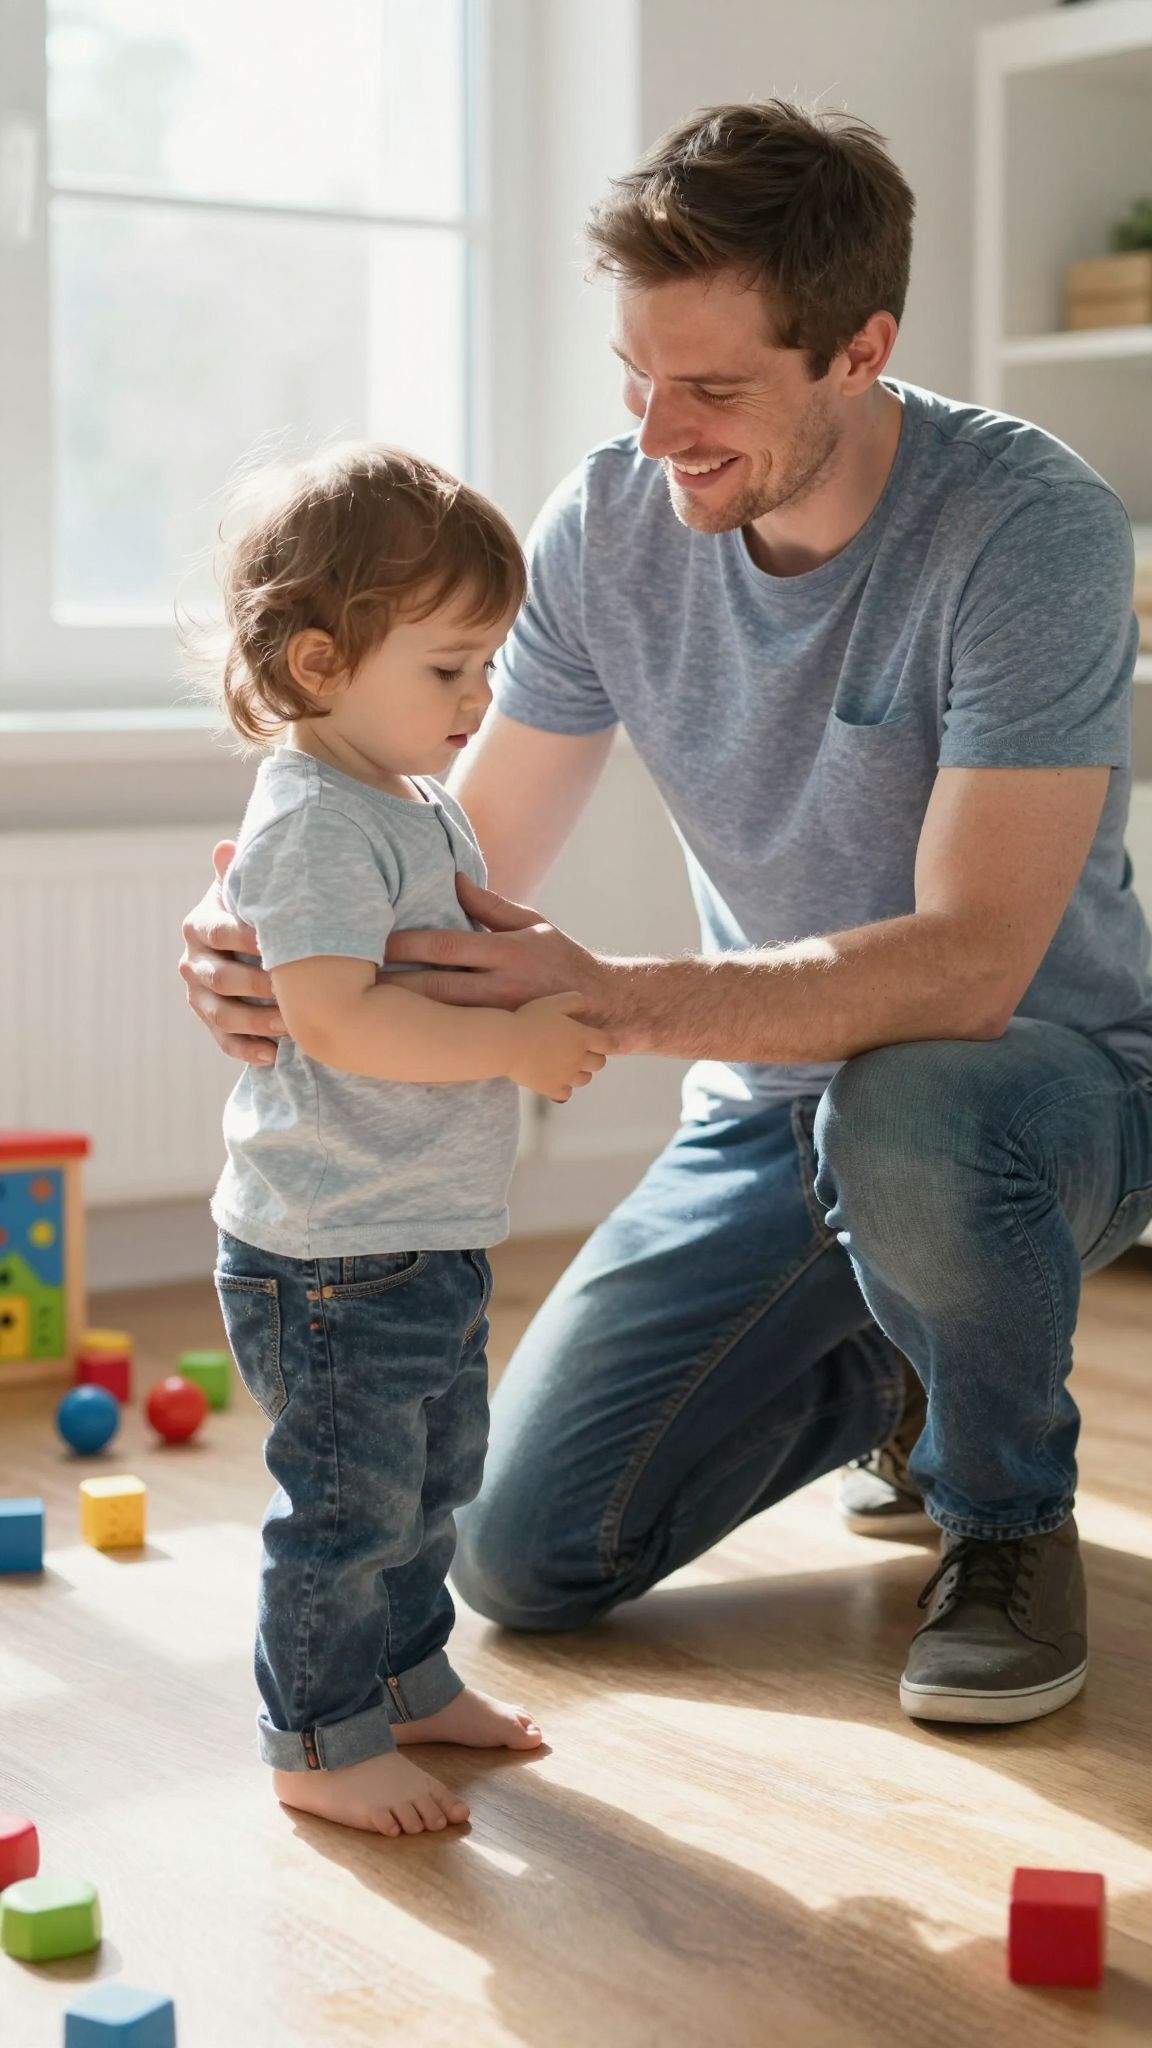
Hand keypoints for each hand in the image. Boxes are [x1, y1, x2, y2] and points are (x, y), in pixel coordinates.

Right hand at [178, 842, 287, 1064]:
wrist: (247, 941)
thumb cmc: (255, 910)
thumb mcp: (245, 891)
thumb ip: (239, 875)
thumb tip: (225, 846)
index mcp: (198, 925)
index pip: (219, 933)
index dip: (247, 938)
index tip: (277, 942)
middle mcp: (190, 961)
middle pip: (220, 978)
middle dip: (256, 986)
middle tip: (291, 991)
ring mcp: (197, 995)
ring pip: (221, 1014)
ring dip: (256, 1022)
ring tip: (290, 1026)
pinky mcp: (210, 1021)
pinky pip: (224, 1041)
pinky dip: (246, 1050)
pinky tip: (272, 1056)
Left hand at [384, 874, 622, 1035]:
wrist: (601, 1009)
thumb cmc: (560, 959)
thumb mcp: (532, 923)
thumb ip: (490, 905)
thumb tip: (454, 879)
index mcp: (507, 952)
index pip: (447, 947)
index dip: (407, 944)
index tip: (373, 940)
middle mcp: (501, 989)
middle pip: (436, 988)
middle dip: (394, 984)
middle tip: (354, 979)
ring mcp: (501, 1020)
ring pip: (442, 1020)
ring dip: (404, 1015)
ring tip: (366, 1010)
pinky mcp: (501, 1042)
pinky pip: (459, 1047)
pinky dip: (428, 1047)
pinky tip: (398, 1046)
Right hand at [505, 992, 610, 1102]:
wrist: (508, 1044)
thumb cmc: (530, 1020)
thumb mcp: (553, 1002)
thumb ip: (574, 1001)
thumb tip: (588, 1004)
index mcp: (583, 1038)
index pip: (609, 1043)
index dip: (608, 1042)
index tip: (604, 1041)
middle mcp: (579, 1059)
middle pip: (599, 1063)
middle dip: (594, 1056)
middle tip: (581, 1050)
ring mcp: (566, 1076)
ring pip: (585, 1079)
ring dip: (581, 1072)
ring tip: (568, 1064)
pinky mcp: (551, 1088)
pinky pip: (566, 1094)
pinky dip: (564, 1088)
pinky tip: (557, 1080)